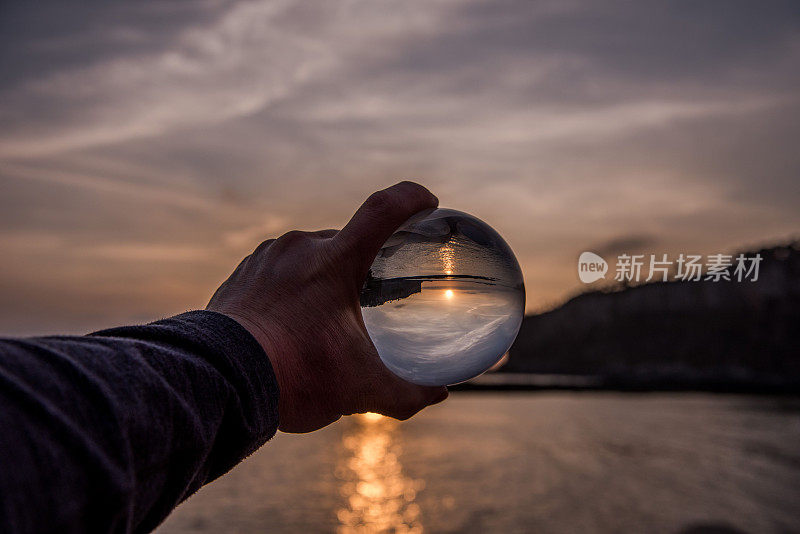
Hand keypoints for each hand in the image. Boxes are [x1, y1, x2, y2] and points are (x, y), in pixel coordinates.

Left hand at [207, 182, 448, 432]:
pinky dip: (290, 290)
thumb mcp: (359, 390)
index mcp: (334, 261)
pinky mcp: (240, 277)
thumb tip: (438, 395)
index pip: (383, 210)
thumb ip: (406, 393)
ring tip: (328, 314)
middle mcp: (299, 248)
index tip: (428, 202)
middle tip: (373, 290)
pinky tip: (291, 323)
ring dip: (322, 279)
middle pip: (345, 239)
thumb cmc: (294, 377)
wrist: (218, 384)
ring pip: (308, 256)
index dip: (411, 199)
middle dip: (362, 262)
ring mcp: (264, 259)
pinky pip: (276, 272)